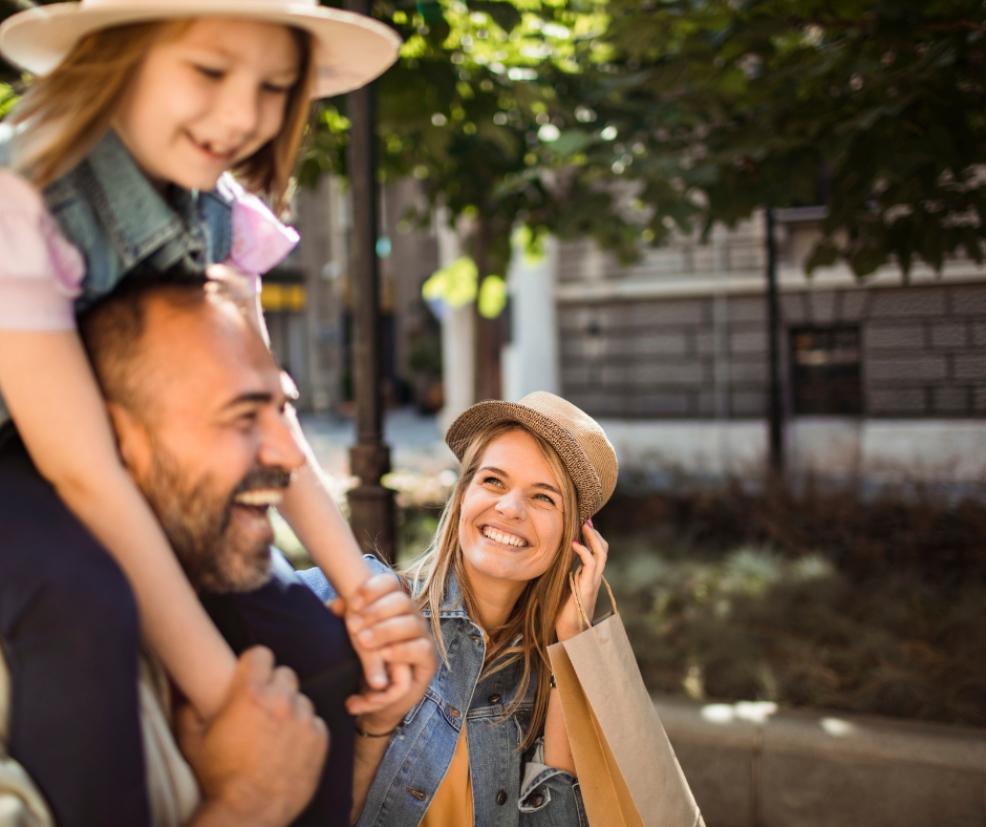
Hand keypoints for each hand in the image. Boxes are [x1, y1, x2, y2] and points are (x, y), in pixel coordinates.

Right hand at [177, 647, 328, 826]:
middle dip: (274, 686)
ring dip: (290, 709)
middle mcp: (280, 702)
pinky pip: (315, 722)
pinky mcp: (319, 739)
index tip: (251, 673)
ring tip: (275, 731)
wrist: (247, 815)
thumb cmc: (217, 780)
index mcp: (249, 695)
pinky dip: (305, 731)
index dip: (255, 663)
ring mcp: (303, 720)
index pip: (262, 653)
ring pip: (301, 699)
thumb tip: (184, 692)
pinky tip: (289, 747)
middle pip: (285, 674)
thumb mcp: (192, 743)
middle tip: (262, 705)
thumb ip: (187, 710)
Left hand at [330, 572, 436, 732]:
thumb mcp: (351, 640)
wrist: (375, 699)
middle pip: (402, 600)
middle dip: (376, 611)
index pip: (392, 583)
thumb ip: (345, 620)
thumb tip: (333, 605)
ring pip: (411, 623)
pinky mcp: (428, 660)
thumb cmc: (362, 662)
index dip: (374, 588)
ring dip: (385, 631)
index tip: (352, 602)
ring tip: (362, 642)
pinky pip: (421, 649)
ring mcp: (422, 637)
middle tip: (353, 627)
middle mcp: (412, 616)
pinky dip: (401, 651)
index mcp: (394, 605)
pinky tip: (383, 655)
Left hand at [555, 519, 608, 641]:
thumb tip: (550, 559)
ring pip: (601, 553)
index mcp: (589, 575)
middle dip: (594, 532)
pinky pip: (591, 565)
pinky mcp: (588, 587)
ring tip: (583, 525)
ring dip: (593, 537)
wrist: (569, 634)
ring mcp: (593, 581)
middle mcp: (594, 577)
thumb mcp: (561, 586)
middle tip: (585, 518)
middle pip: (603, 548)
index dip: (591, 535)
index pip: (596, 550)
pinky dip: (584, 551)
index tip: (583, 521)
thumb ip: (561, 573)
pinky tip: (574, 543)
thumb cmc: (562, 612)